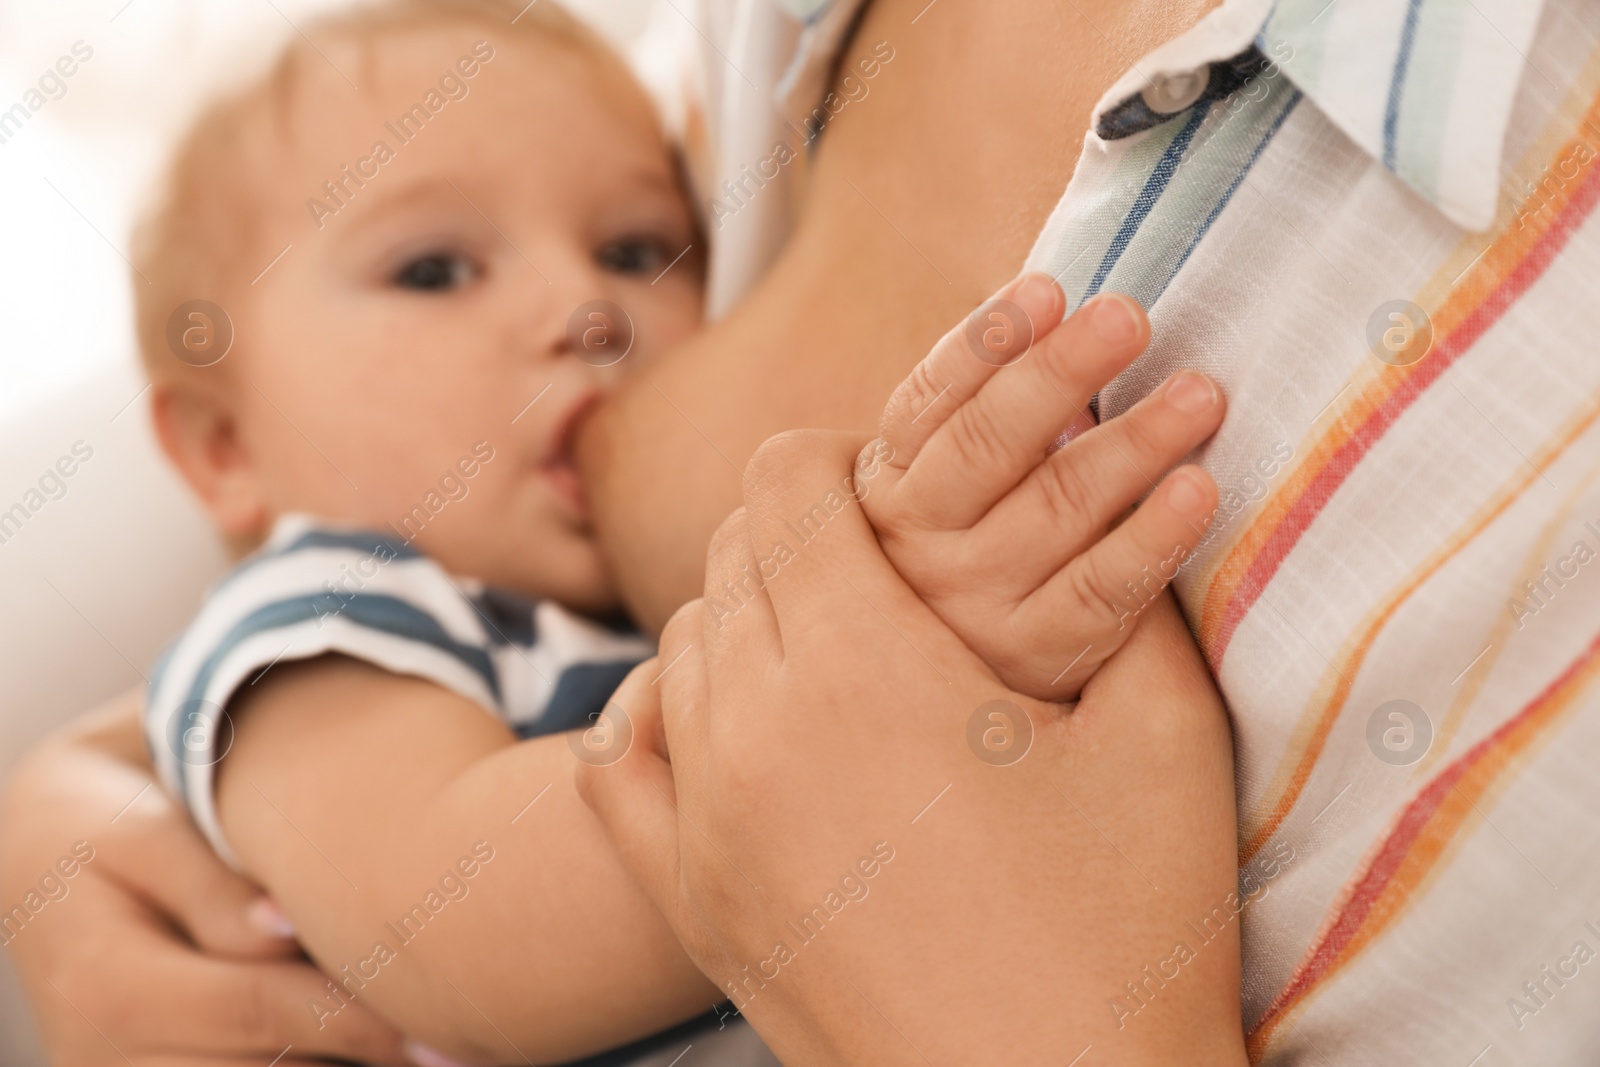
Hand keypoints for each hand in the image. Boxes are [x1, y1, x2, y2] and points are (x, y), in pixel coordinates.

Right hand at [0, 693, 412, 1066]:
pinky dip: (310, 1063)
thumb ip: (214, 889)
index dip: (355, 1020)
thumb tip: (284, 930)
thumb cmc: (108, 832)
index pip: (256, 1008)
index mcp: (106, 987)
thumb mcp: (146, 835)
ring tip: (432, 1048)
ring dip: (340, 1065)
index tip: (437, 1031)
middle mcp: (105, 1060)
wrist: (43, 869)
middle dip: (360, 1055)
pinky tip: (378, 1048)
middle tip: (454, 1049)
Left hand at [579, 431, 1244, 1065]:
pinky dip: (659, 711)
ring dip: (746, 611)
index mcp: (866, 669)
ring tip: (829, 634)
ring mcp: (708, 825)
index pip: (789, 484)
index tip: (889, 474)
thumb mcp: (1165, 739)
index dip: (838, 453)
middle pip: (735, 556)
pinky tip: (720, 715)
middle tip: (880, 553)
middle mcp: (757, 731)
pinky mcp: (694, 903)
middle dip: (801, 527)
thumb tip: (1130, 490)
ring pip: (683, 645)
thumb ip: (1131, 590)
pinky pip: (622, 762)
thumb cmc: (1130, 935)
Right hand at [858, 272, 1224, 699]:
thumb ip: (983, 419)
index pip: (931, 400)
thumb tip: (1072, 312)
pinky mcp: (1036, 655)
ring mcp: (974, 602)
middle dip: (1060, 371)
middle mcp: (920, 541)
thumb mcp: (938, 487)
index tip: (1049, 287)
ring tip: (1198, 393)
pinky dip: (1152, 538)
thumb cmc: (961, 553)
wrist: (936, 689)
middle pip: (989, 444)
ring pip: (1053, 509)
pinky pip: (1100, 593)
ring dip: (1132, 443)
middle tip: (1129, 317)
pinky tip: (1199, 490)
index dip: (988, 341)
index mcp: (890, 482)